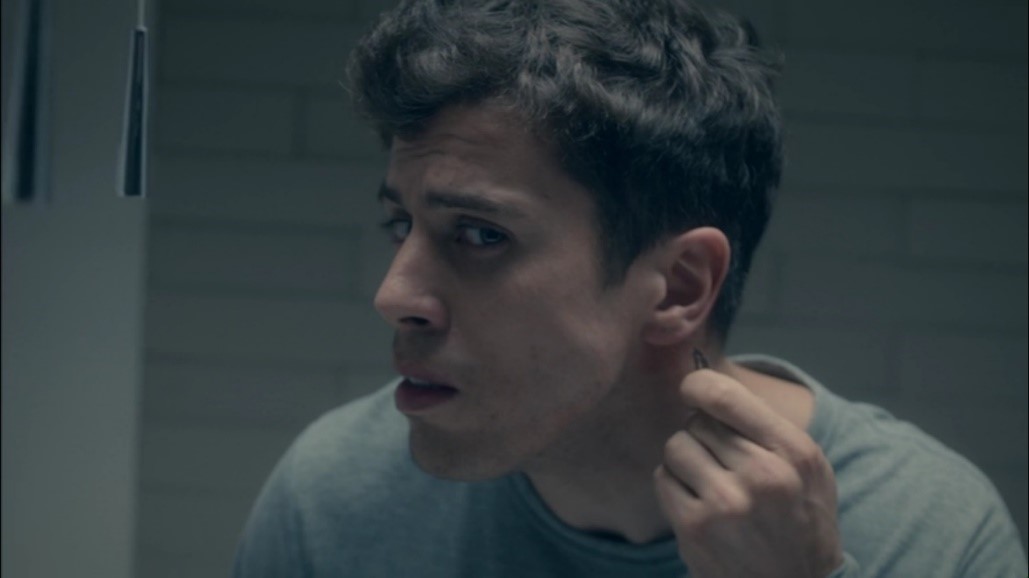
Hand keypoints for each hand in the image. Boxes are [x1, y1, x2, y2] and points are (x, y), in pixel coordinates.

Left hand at [653, 369, 842, 577]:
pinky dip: (674, 486)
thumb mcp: (806, 468)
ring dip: (686, 461)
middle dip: (703, 436)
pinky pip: (663, 478)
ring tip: (711, 484)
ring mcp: (726, 504)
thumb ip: (764, 425)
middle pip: (698, 422)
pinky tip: (699, 504)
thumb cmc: (799, 519)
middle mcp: (762, 476)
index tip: (692, 389)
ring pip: (676, 447)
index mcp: (794, 453)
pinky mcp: (695, 528)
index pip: (726, 396)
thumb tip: (704, 382)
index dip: (699, 385)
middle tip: (722, 463)